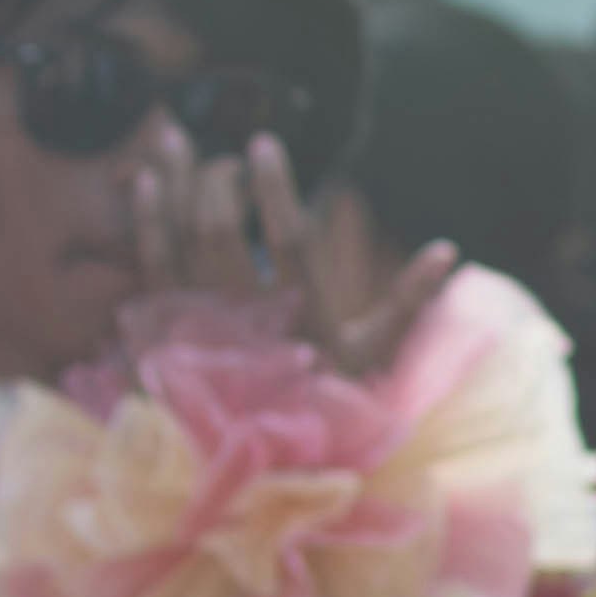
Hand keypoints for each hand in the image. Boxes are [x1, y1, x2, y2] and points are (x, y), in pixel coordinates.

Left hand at [129, 131, 457, 374]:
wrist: (262, 457)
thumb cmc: (325, 399)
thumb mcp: (372, 354)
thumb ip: (407, 300)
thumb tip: (450, 250)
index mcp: (303, 317)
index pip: (287, 237)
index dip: (274, 185)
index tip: (265, 142)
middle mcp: (248, 317)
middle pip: (221, 227)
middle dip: (219, 178)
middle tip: (230, 160)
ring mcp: (201, 322)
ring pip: (179, 236)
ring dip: (173, 182)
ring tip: (171, 139)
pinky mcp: (165, 328)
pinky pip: (150, 262)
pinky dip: (146, 220)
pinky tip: (145, 182)